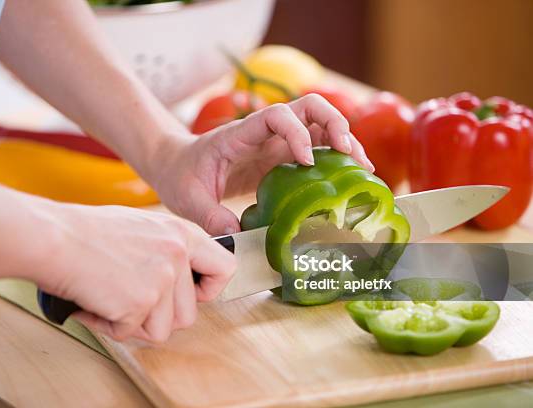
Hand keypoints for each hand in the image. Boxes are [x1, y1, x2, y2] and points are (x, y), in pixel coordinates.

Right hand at [33, 202, 234, 341]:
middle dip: (158, 316)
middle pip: (189, 314)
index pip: (225, 267)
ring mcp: (161, 280)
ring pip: (162, 330)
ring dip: (134, 323)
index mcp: (183, 234)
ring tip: (110, 297)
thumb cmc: (87, 231)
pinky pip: (130, 333)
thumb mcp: (143, 227)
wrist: (53, 238)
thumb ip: (169, 251)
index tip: (191, 294)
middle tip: (130, 298)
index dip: (209, 289)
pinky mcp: (139, 303)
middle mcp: (177, 255)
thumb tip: (180, 281)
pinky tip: (95, 301)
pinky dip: (109, 325)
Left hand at [153, 94, 373, 235]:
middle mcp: (263, 133)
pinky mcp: (282, 159)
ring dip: (344, 140)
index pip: (276, 117)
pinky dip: (337, 159)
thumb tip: (239, 238)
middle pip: (309, 107)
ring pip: (319, 126)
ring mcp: (275, 144)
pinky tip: (350, 179)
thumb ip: (210, 217)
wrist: (177, 167)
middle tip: (349, 153)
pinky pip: (316, 150)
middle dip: (334, 123)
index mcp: (239, 135)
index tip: (307, 161)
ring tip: (363, 169)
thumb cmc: (181, 176)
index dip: (297, 133)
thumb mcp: (188, 200)